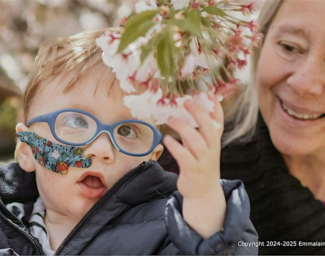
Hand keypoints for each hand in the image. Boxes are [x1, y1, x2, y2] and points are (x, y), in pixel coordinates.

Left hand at [163, 93, 225, 237]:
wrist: (203, 192)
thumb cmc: (200, 165)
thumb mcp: (203, 148)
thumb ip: (197, 132)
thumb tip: (186, 113)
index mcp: (214, 142)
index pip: (219, 122)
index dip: (216, 107)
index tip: (209, 93)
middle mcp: (211, 149)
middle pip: (208, 127)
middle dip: (198, 112)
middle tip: (186, 101)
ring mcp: (203, 160)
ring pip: (195, 141)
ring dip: (183, 128)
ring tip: (171, 118)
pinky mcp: (193, 170)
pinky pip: (183, 156)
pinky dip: (175, 146)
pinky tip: (167, 139)